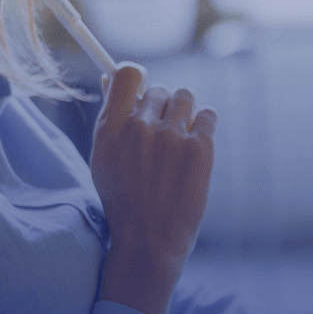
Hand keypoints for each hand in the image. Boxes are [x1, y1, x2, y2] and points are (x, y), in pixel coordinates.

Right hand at [91, 64, 217, 313]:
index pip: (127, 74)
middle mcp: (139, 126)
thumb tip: (109, 78)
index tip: (142, 90)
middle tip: (160, 137)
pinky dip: (203, 126)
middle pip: (159, 89)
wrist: (149, 239)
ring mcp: (171, 136)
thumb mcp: (104, 158)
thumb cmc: (125, 199)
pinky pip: (208, 115)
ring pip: (184, 97)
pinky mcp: (199, 147)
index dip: (137, 77)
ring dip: (183, 113)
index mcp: (110, 128)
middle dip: (161, 108)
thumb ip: (110, 118)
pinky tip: (194, 147)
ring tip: (178, 142)